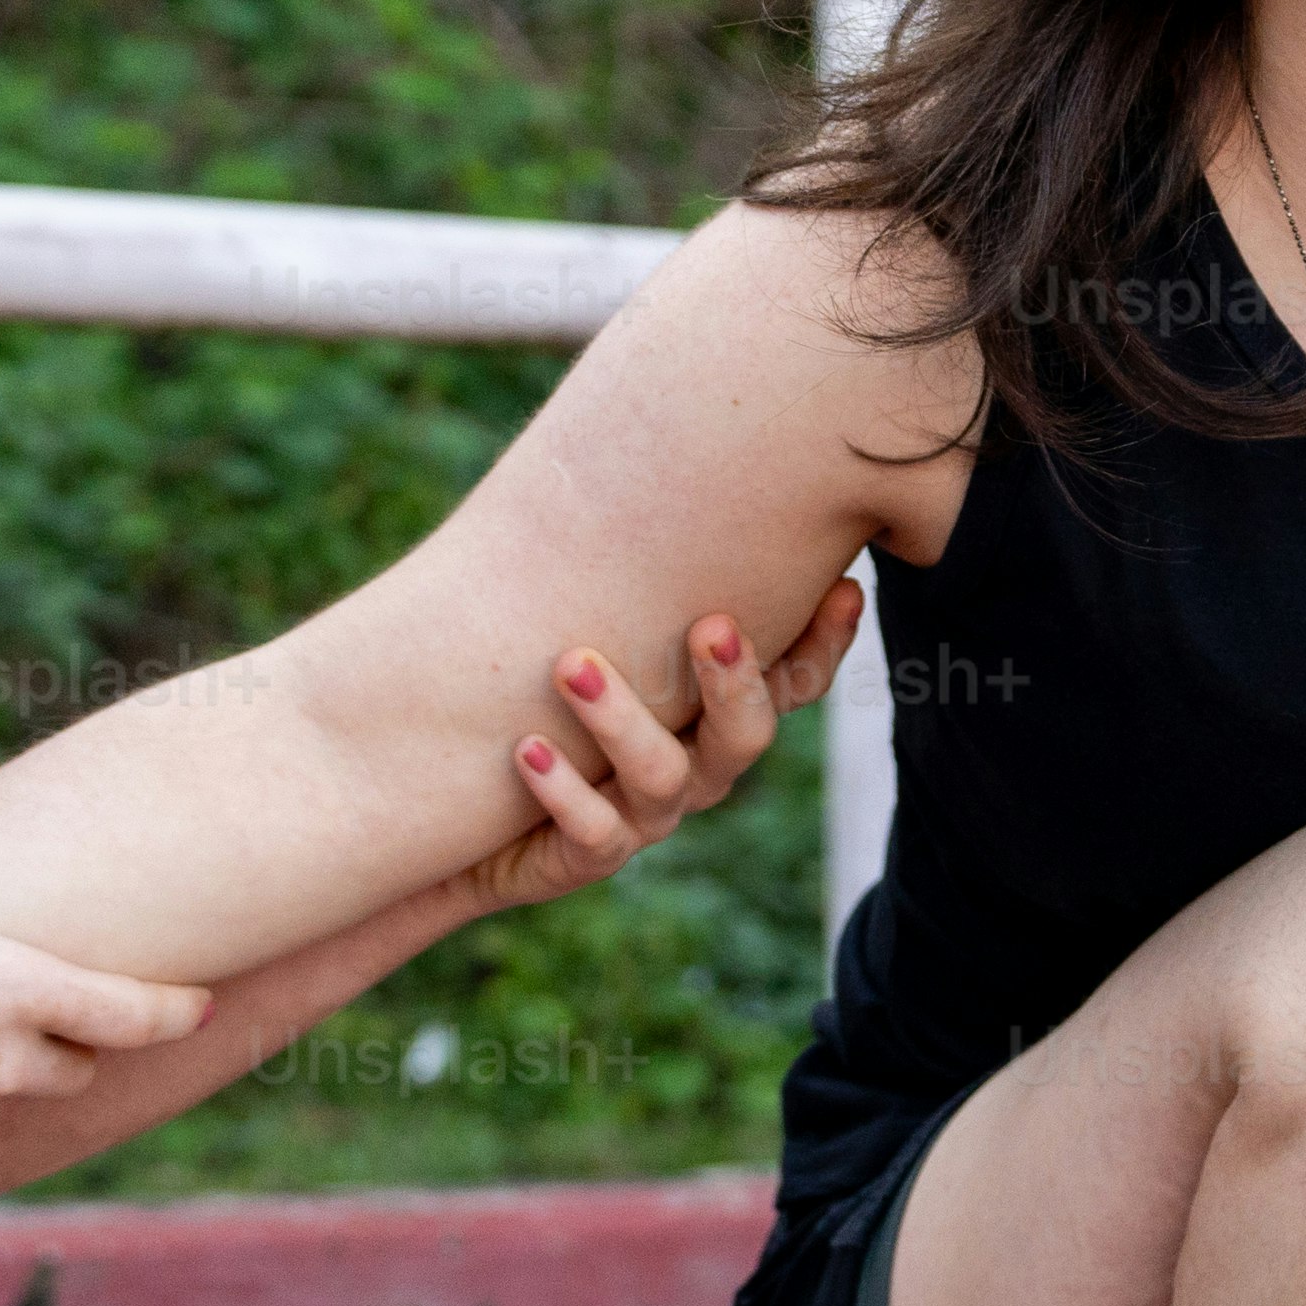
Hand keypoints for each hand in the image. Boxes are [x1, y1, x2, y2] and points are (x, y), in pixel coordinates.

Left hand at [453, 581, 860, 918]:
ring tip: (569, 664)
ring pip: (662, 779)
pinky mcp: (582, 857)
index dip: (825, 644)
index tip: (843, 586)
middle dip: (734, 680)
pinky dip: (563, 790)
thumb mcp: (587, 628)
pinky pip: (591, 835)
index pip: (794, 682)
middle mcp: (693, 767)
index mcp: (712, 715)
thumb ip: (630, 576)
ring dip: (620, 719)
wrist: (462, 812)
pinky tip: (528, 749)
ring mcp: (642, 816)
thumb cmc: (532, 697)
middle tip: (711, 624)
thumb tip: (649, 448)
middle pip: (748, 736)